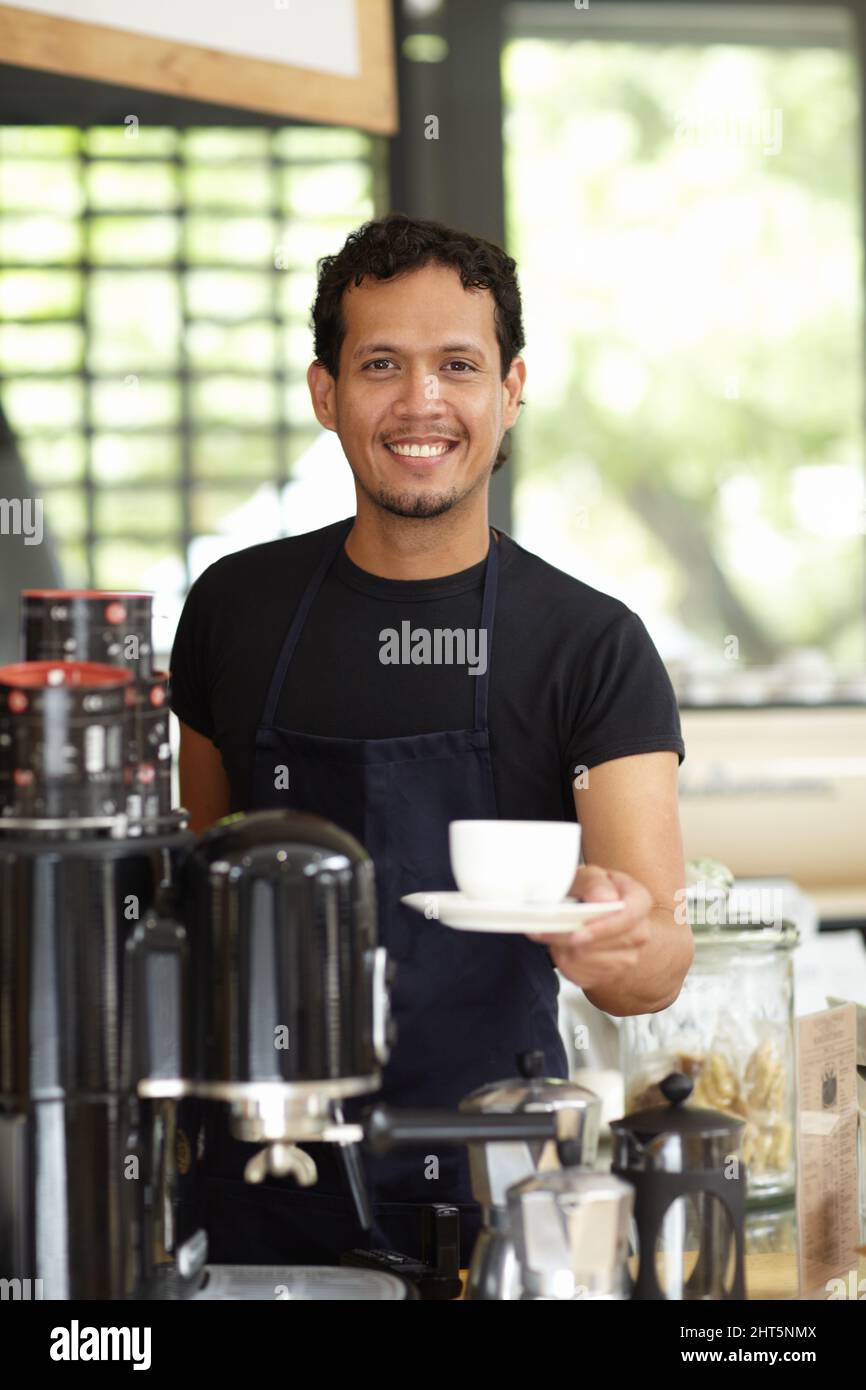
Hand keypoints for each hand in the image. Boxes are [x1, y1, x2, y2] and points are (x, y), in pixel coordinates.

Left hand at [527, 864, 653, 993]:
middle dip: (569, 937)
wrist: (599, 916)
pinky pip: (581, 974)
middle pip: (601, 943)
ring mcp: (628, 957)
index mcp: (639, 901)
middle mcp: (639, 932)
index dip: (600, 927)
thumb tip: (602, 899)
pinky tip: (561, 946)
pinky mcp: (610, 975)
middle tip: (542, 929)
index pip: (626, 917)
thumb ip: (593, 882)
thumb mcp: (590, 876)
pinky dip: (564, 961)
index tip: (576, 933)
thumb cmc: (594, 892)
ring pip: (586, 959)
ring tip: (552, 932)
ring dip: (563, 948)